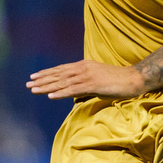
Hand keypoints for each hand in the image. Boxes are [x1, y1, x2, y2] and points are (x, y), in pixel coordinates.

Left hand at [27, 60, 146, 100]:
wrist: (134, 79)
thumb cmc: (118, 82)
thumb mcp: (98, 81)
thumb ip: (85, 85)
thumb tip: (74, 93)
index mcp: (84, 66)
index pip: (61, 70)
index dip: (47, 73)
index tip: (34, 77)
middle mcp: (83, 69)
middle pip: (59, 75)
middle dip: (42, 79)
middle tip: (28, 83)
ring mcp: (87, 76)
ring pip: (62, 82)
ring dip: (46, 86)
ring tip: (33, 89)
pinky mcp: (93, 84)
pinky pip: (73, 90)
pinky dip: (60, 93)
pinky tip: (50, 96)